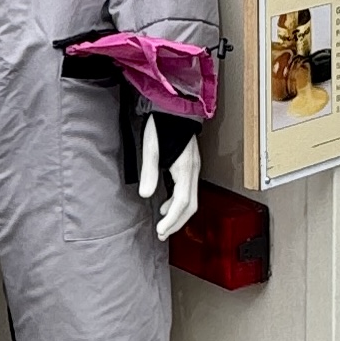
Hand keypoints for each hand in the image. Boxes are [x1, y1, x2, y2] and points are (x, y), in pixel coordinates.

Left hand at [138, 115, 201, 239]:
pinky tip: (166, 205)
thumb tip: (145, 194)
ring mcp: (193, 167)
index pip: (183, 202)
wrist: (175, 106)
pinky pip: (188, 190)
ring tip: (164, 225)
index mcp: (185, 168)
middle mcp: (193, 170)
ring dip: (178, 214)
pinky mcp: (190, 164)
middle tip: (162, 234)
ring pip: (191, 199)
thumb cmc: (163, 123)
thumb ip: (149, 171)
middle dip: (177, 222)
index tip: (160, 230)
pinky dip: (178, 202)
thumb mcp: (151, 146)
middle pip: (191, 205)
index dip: (172, 219)